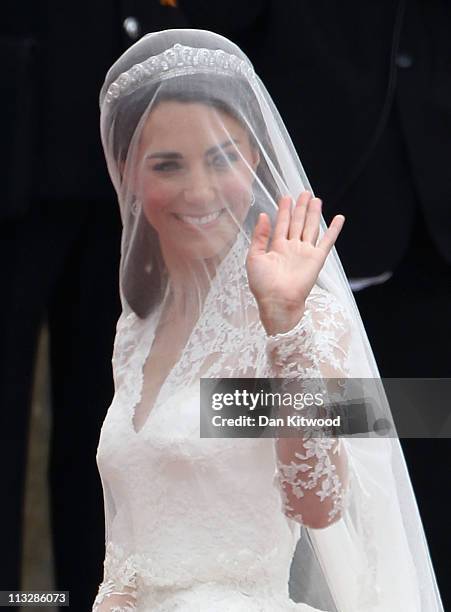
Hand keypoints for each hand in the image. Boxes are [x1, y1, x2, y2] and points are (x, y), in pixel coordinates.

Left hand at [246, 191, 344, 334]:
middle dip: (300, 208)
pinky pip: (327, 241)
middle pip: (297, 223)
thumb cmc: (263, 285)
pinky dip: (334, 230)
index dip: (283, 210)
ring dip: (314, 214)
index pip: (281, 224)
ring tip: (316, 199)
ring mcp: (305, 253)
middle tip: (304, 193)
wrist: (277, 302)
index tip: (285, 196)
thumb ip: (259, 236)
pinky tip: (338, 218)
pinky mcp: (317, 259)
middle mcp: (292, 249)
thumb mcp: (254, 257)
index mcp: (276, 248)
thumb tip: (263, 216)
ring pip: (311, 228)